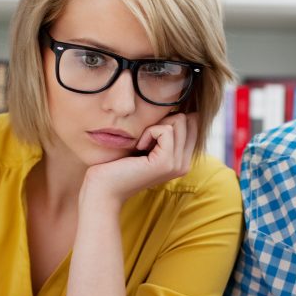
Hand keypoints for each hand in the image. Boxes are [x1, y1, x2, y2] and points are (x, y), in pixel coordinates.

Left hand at [82, 112, 198, 207]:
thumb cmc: (117, 163)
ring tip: (140, 145)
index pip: (192, 122)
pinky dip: (148, 132)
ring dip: (153, 126)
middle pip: (187, 119)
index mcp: (182, 159)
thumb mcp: (145, 142)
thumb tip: (179, 108)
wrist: (103, 188)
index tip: (149, 136)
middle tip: (143, 141)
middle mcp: (184, 164)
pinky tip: (138, 147)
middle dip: (162, 121)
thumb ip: (164, 130)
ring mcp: (177, 165)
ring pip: (179, 121)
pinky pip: (166, 129)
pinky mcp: (166, 162)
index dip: (169, 120)